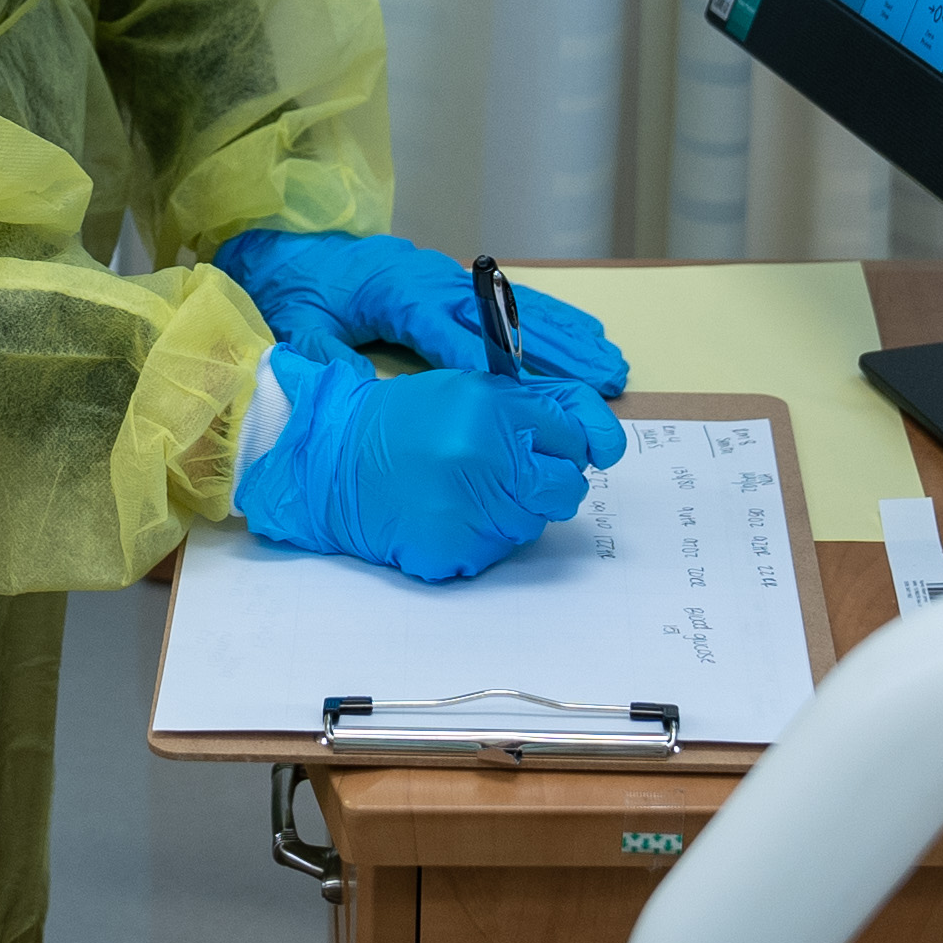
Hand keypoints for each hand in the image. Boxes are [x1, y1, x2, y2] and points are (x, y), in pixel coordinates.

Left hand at [208, 229, 632, 391]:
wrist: (296, 249)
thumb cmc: (300, 291)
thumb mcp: (299, 324)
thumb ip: (321, 354)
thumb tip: (349, 382)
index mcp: (395, 293)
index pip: (443, 330)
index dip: (478, 359)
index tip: (517, 391)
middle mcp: (434, 283)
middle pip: (502, 319)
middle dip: (553, 351)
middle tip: (601, 377)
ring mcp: (452, 281)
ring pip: (521, 309)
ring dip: (570, 338)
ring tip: (612, 364)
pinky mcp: (457, 286)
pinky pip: (516, 305)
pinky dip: (557, 321)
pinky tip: (589, 337)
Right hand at [235, 355, 628, 583]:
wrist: (336, 464)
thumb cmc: (408, 422)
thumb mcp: (472, 390)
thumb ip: (541, 407)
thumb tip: (606, 443)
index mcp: (492, 411)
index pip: (575, 439)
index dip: (573, 442)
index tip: (573, 447)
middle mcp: (484, 461)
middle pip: (565, 488)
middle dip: (546, 479)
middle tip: (508, 469)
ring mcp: (469, 512)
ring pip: (534, 523)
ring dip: (512, 508)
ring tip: (465, 488)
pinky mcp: (454, 552)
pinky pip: (499, 550)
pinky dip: (482, 536)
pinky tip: (448, 513)